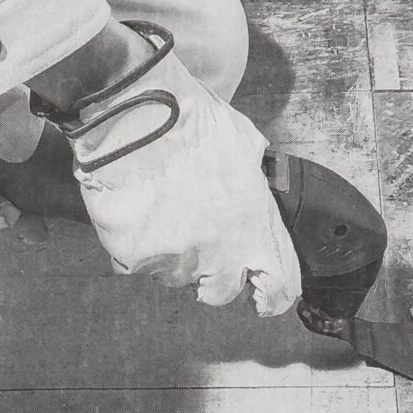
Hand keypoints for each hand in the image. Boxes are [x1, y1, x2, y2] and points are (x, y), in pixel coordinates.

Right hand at [63, 28, 299, 314]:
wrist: (134, 115)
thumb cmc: (191, 121)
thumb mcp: (246, 145)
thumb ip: (255, 181)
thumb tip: (257, 184)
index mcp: (255, 229)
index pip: (278, 289)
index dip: (271, 296)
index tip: (262, 297)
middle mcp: (219, 255)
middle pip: (220, 292)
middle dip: (213, 274)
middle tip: (199, 241)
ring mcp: (175, 261)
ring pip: (175, 277)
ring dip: (172, 256)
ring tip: (162, 212)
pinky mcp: (135, 259)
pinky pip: (135, 265)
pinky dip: (135, 247)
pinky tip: (136, 211)